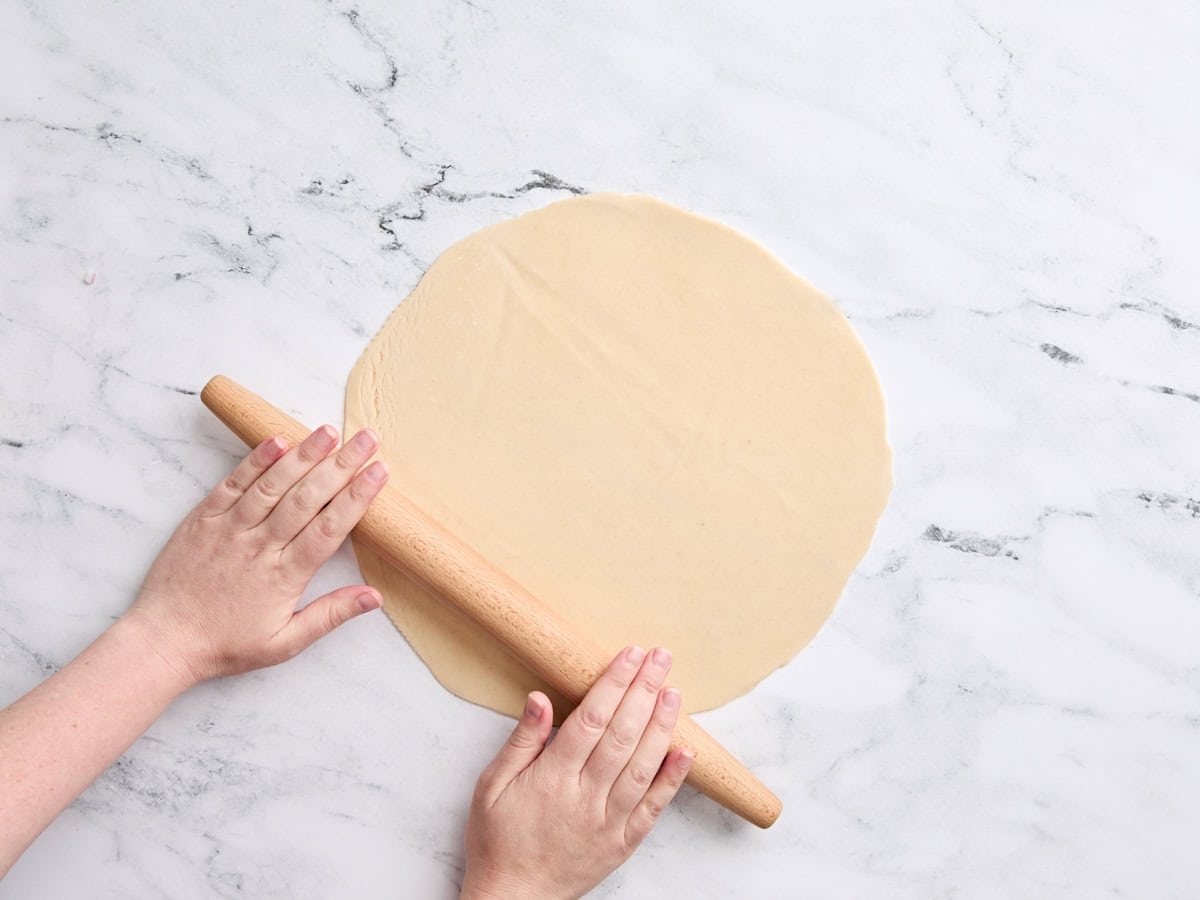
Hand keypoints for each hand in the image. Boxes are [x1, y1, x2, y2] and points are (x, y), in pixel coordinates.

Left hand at [123, 426, 388, 685]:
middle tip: (367, 438)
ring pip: (273, 485)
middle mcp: (260, 547)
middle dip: (341, 465)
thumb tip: (375, 597)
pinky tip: (277, 440)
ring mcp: (230, 529)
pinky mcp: (203, 519)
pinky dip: (255, 461)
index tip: (379, 471)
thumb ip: (331, 615)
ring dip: (303, 455)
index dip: (357, 497)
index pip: (330, 528)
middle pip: (308, 498)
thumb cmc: (226, 644)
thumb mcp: (285, 643)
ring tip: (329, 431)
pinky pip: (233, 484)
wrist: (163, 641)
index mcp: (285, 576)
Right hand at [461, 647, 693, 899]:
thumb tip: (539, 698)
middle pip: (621, 735)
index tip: (630, 655)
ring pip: (642, 767)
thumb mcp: (491, 786)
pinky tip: (685, 752)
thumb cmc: (498, 840)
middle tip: (661, 658)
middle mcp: (584, 798)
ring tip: (673, 693)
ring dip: (661, 726)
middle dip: (643, 691)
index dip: (613, 683)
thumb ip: (521, 741)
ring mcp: (608, 822)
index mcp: (552, 778)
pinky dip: (672, 780)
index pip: (590, 719)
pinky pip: (652, 808)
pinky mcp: (623, 843)